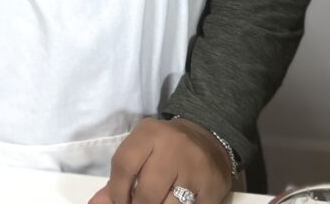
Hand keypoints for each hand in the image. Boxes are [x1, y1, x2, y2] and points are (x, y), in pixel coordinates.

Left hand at [88, 117, 232, 203]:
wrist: (207, 138)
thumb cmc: (165, 148)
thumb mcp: (141, 152)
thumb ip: (118, 179)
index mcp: (149, 133)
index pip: (124, 165)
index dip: (117, 191)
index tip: (120, 201)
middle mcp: (173, 146)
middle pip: (146, 193)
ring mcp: (195, 168)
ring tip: (159, 200)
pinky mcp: (212, 188)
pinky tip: (178, 202)